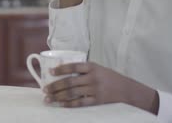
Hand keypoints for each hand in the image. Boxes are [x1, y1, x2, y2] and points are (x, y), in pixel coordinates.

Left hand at [43, 62, 158, 113]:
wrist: (127, 89)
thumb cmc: (109, 77)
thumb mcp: (98, 68)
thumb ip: (83, 70)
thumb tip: (62, 72)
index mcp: (92, 67)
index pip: (73, 66)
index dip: (61, 69)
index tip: (50, 72)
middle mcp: (93, 78)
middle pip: (70, 82)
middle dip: (55, 86)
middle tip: (44, 89)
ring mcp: (95, 90)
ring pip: (72, 93)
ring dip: (58, 96)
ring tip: (48, 98)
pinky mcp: (97, 100)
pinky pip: (80, 103)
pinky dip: (69, 104)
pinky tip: (60, 105)